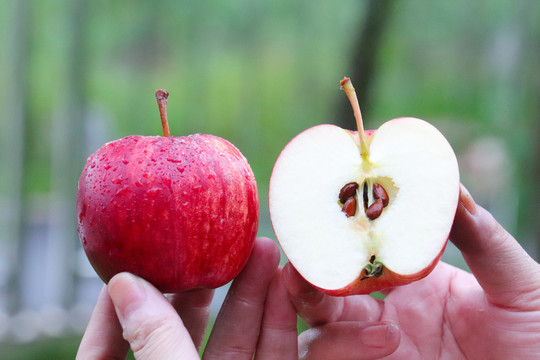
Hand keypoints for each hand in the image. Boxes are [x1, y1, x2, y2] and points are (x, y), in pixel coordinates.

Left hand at [76, 237, 297, 358]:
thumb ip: (152, 342)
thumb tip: (123, 284)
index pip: (106, 354)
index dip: (111, 311)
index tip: (129, 264)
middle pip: (182, 334)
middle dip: (199, 284)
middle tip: (210, 240)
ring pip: (237, 338)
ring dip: (250, 292)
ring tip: (260, 245)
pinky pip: (275, 352)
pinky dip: (280, 318)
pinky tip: (283, 281)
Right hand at [284, 184, 539, 358]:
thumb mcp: (520, 287)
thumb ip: (484, 239)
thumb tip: (452, 186)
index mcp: (412, 284)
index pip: (358, 256)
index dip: (333, 238)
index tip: (320, 216)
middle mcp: (385, 317)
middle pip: (322, 294)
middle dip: (302, 279)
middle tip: (297, 267)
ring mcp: (377, 353)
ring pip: (318, 336)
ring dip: (327, 324)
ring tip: (383, 327)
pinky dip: (343, 350)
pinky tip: (388, 345)